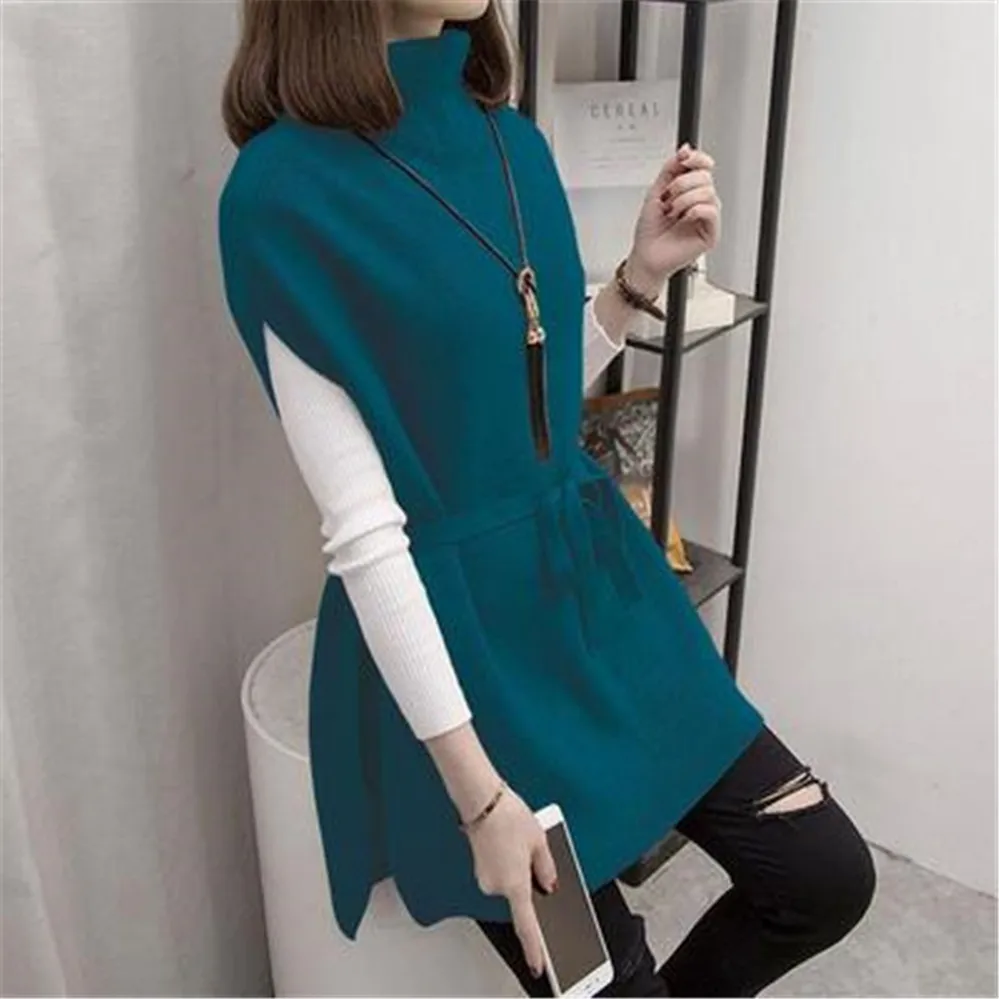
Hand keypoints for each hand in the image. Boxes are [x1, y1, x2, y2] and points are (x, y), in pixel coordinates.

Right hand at [467, 787, 557, 979]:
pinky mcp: (479, 867)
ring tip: (520, 839)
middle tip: (532, 854)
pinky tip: (510, 841)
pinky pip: (500, 872)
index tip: (539, 966)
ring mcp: (485, 878)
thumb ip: (547, 868)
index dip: (535, 949)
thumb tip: (548, 884)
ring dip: (517, 868)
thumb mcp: (539, 841)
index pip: (527, 926)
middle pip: (520, 895)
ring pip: (509, 881)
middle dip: (528, 880)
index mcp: (515, 885)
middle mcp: (496, 886)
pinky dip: (507, 862)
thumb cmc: (507, 816)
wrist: (481, 799)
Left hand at [626, 143, 721, 293]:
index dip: (697, 158)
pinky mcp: (710, 234)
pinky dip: (695, 209)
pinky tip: (684, 217)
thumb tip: (685, 148)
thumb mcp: (655, 192)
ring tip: (672, 211)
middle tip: (668, 198)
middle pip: (705, 177)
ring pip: (708, 192)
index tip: (683, 159)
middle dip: (683, 183)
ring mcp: (706, 219)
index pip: (704, 167)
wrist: (645, 257)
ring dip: (685, 199)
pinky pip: (711, 211)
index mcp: (690, 192)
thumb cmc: (649, 232)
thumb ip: (670, 169)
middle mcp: (700, 203)